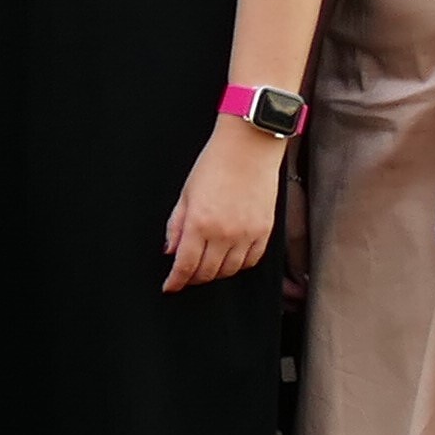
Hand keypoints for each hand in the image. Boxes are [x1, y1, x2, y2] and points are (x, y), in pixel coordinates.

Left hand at [162, 117, 285, 291]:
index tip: (170, 286)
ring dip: (215, 273)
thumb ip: (176, 225)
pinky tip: (230, 259)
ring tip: (207, 267)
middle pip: (207, 272)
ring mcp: (247, 234)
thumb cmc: (214, 165)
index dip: (176, 281)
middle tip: (186, 276)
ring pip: (229, 271)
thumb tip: (170, 251)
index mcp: (200, 223)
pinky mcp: (264, 231)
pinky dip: (238, 265)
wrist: (249, 148)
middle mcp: (224, 233)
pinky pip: (251, 261)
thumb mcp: (186, 194)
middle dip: (193, 278)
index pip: (185, 265)